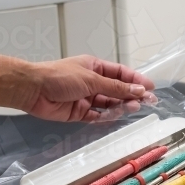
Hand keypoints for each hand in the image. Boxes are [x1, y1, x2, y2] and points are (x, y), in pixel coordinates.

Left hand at [19, 55, 155, 122]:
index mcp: (94, 67)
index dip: (136, 80)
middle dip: (132, 95)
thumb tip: (138, 89)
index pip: (120, 74)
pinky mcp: (79, 112)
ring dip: (121, 105)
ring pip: (108, 103)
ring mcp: (85, 98)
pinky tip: (115, 116)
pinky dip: (106, 116)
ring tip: (133, 107)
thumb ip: (115, 87)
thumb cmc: (58, 76)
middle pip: (117, 89)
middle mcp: (91, 82)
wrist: (33, 90)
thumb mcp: (91, 79)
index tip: (150, 87)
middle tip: (147, 102)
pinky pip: (97, 116)